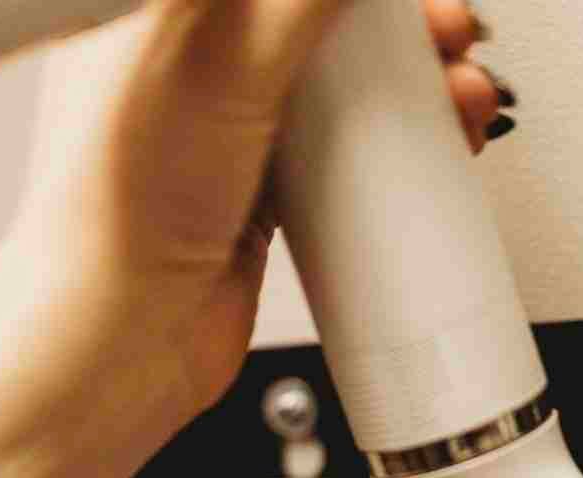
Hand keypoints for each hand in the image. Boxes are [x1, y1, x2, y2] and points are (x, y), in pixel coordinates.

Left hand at [0, 0, 501, 427]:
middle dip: (395, 24)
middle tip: (446, 30)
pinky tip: (432, 143)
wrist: (126, 338)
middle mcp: (192, 51)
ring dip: (411, 81)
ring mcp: (228, 121)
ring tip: (461, 94)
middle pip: (315, 14)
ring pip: (337, 78)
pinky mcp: (259, 184)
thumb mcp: (226, 58)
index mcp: (158, 2)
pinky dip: (391, 142)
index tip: (399, 2)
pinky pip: (338, 146)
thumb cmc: (121, 208)